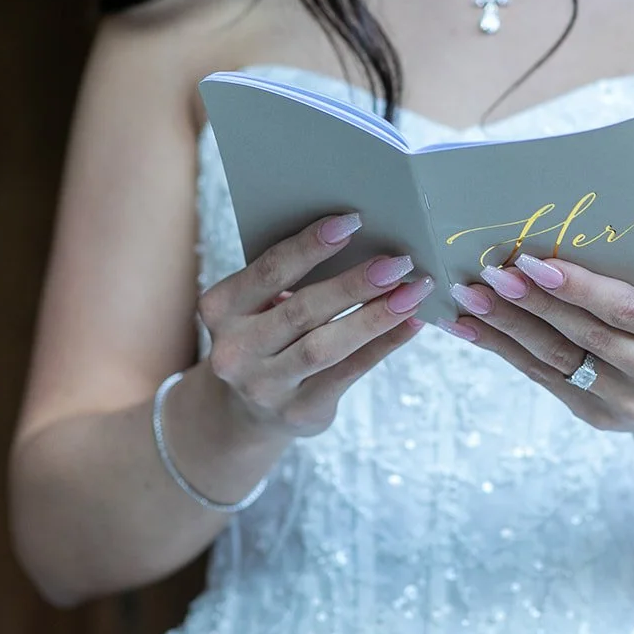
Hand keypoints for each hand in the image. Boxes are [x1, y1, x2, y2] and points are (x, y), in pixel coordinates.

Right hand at [197, 213, 432, 437]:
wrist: (247, 411)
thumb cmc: (265, 335)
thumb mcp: (258, 305)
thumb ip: (292, 277)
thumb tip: (365, 240)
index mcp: (221, 308)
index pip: (269, 270)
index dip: (310, 245)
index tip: (353, 221)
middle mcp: (235, 350)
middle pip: (302, 310)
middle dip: (354, 284)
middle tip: (397, 262)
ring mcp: (265, 386)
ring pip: (326, 346)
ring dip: (375, 316)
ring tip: (413, 292)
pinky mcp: (299, 412)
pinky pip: (349, 372)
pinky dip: (383, 344)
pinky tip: (411, 323)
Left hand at [441, 255, 633, 433]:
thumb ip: (624, 278)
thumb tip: (544, 244)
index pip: (625, 307)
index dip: (577, 286)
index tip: (531, 261)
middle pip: (586, 336)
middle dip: (532, 303)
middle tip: (490, 274)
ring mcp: (631, 405)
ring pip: (557, 360)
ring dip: (506, 327)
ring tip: (470, 297)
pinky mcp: (598, 417)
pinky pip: (543, 378)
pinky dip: (503, 350)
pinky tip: (471, 328)